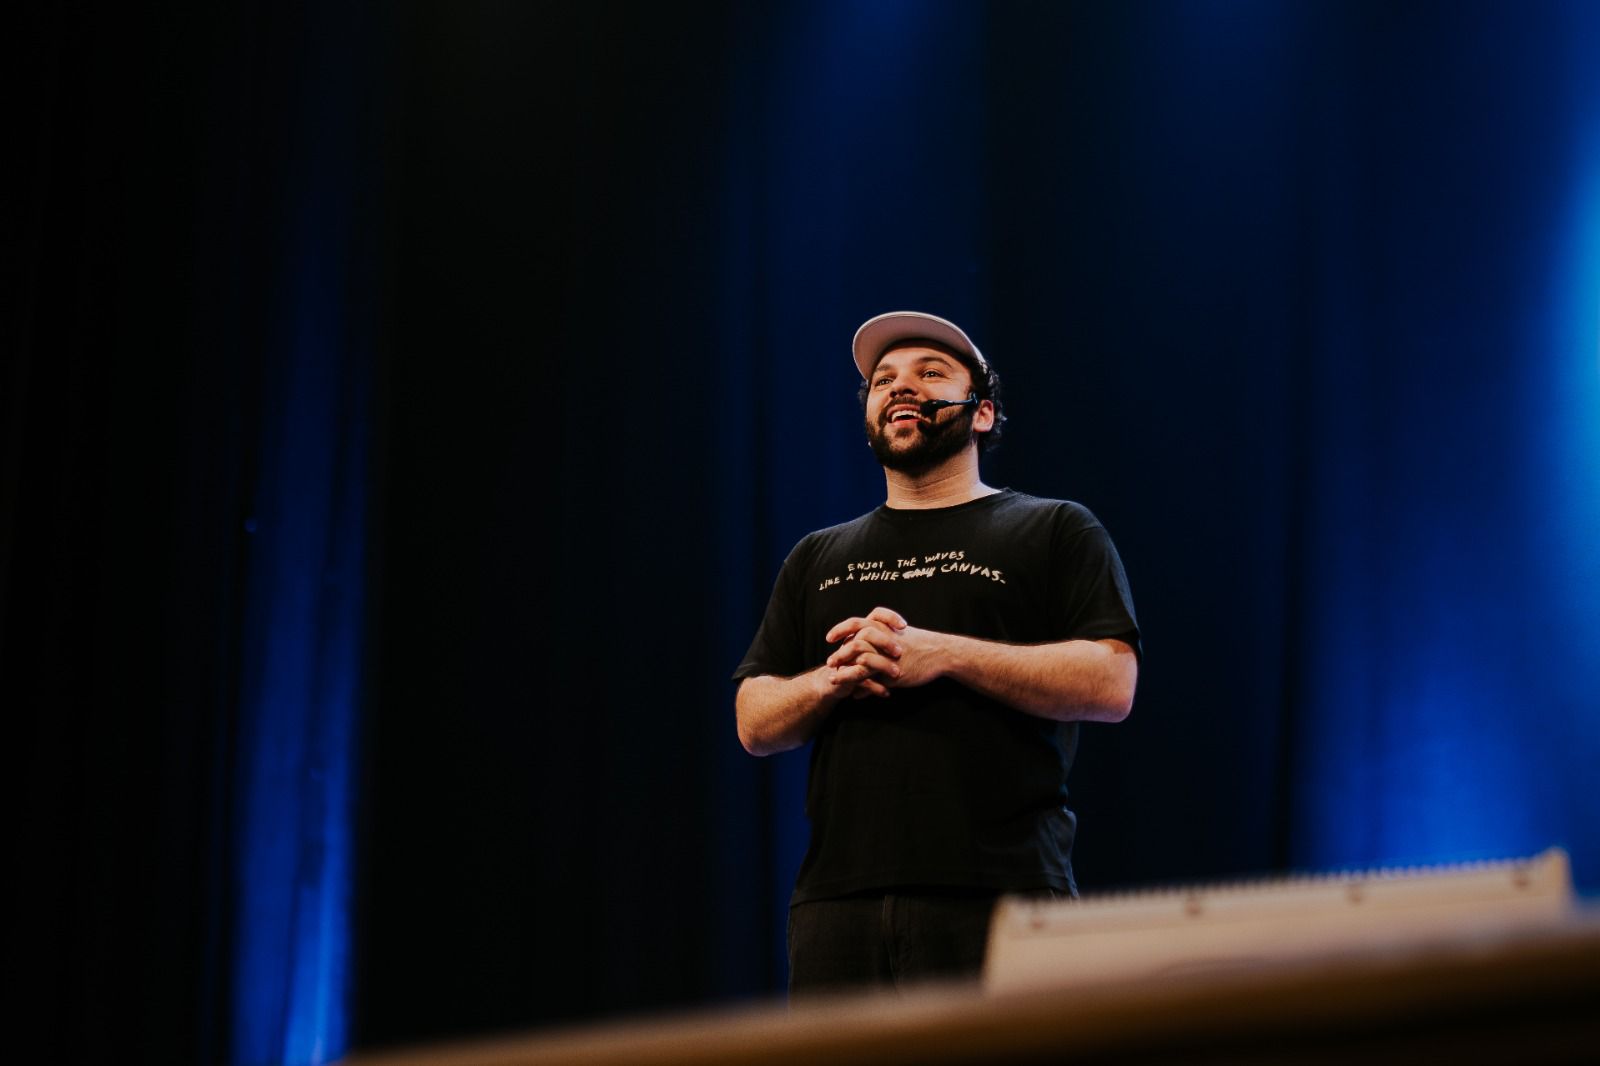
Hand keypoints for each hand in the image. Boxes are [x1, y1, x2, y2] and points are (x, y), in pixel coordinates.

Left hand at [823, 607, 944, 697]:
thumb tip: (873, 641)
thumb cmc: (922, 643)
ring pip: (860, 662)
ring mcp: (888, 656)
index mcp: (884, 627)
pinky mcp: (894, 672)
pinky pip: (873, 680)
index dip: (840, 630)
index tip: (829, 638)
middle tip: (830, 661)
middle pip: (854, 642)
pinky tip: (855, 694)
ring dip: (845, 672)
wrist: (941, 652)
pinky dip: (861, 687)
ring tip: (834, 679)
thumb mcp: (901, 635)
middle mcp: (883, 639)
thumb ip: (884, 635)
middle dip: (840, 653)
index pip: (856, 623)